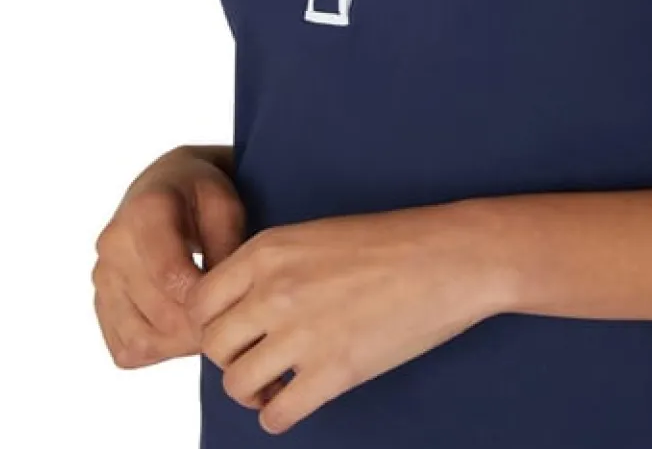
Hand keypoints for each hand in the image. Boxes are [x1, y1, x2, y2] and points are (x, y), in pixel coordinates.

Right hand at [93, 147, 246, 368]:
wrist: (165, 185)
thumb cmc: (201, 193)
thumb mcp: (226, 206)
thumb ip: (227, 249)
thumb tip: (225, 302)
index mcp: (144, 212)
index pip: (169, 275)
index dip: (203, 302)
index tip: (232, 307)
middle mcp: (113, 246)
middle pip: (156, 314)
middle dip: (198, 329)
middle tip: (229, 328)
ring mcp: (102, 277)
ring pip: (138, 340)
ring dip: (179, 346)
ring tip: (208, 331)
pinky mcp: (100, 302)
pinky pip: (125, 348)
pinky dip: (158, 350)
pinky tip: (183, 332)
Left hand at [185, 200, 506, 433]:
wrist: (451, 256)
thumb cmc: (393, 242)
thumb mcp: (317, 236)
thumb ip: (272, 268)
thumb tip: (239, 312)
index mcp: (269, 250)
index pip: (199, 302)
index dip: (213, 324)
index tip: (237, 331)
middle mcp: (275, 289)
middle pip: (212, 345)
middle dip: (231, 359)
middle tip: (260, 359)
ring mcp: (303, 331)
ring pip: (236, 384)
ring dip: (253, 392)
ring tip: (279, 384)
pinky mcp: (334, 371)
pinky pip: (276, 416)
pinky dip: (280, 415)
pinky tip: (301, 399)